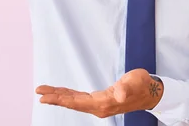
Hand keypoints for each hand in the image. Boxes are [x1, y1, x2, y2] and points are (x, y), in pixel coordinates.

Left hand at [35, 69, 163, 118]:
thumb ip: (126, 88)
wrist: (150, 92)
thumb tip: (119, 95)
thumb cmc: (143, 85)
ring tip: (44, 92)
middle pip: (72, 103)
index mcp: (104, 103)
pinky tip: (61, 93)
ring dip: (59, 96)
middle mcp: (99, 107)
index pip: (77, 102)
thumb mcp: (136, 82)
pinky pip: (80, 99)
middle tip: (38, 92)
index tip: (45, 97)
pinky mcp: (100, 100)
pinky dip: (69, 96)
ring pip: (74, 101)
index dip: (60, 99)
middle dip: (55, 97)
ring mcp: (99, 105)